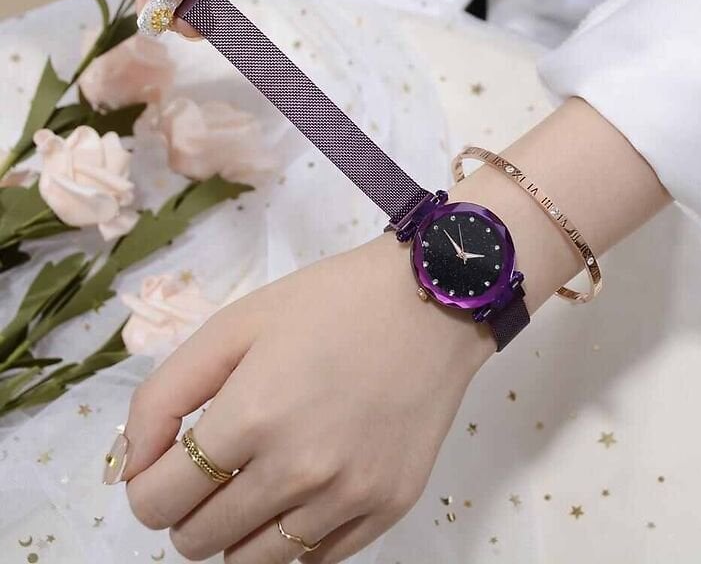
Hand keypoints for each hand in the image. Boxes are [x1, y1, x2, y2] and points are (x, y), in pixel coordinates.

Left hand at [122, 233, 493, 562]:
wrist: (429, 302)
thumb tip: (130, 463)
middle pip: (198, 542)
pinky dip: (294, 535)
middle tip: (213, 464)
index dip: (146, 487)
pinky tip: (307, 485)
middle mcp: (300, 470)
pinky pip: (315, 560)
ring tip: (257, 478)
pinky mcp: (388, 508)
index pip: (158, 501)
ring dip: (237, 531)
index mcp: (253, 416)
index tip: (161, 465)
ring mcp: (349, 497)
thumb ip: (165, 393)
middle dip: (188, 509)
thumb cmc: (329, 303)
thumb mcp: (235, 324)